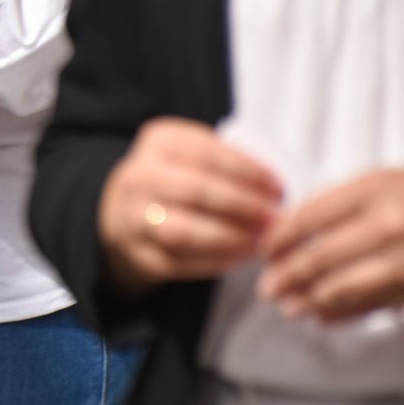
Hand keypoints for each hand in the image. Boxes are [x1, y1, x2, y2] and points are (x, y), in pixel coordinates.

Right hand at [98, 118, 281, 294]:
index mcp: (159, 143)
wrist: (127, 208)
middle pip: (196, 191)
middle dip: (243, 206)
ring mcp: (134, 217)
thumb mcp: (195, 153)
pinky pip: (181, 262)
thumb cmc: (177, 178)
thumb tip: (275, 192)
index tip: (278, 188)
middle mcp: (139, 177)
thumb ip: (229, 164)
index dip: (249, 172)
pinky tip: (240, 255)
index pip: (208, 153)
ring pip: (184, 231)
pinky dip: (216, 261)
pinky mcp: (139, 253)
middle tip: (275, 217)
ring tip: (259, 240)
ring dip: (230, 237)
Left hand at [260, 169, 403, 321]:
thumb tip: (288, 233)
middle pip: (319, 257)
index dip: (280, 239)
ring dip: (311, 301)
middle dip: (287, 277)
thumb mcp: (384, 183)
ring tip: (292, 308)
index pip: (308, 218)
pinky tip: (325, 316)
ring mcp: (402, 261)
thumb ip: (341, 204)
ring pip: (342, 288)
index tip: (267, 251)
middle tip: (269, 288)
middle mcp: (388, 224)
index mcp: (375, 188)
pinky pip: (372, 305)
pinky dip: (343, 313)